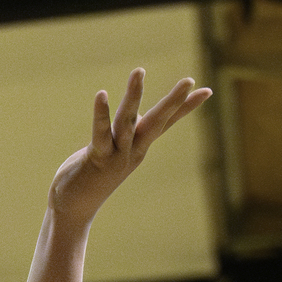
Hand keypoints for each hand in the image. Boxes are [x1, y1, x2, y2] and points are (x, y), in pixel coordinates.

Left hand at [47, 69, 211, 233]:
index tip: (207, 90)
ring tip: (139, 71)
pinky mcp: (97, 159)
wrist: (73, 210)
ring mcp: (116, 156)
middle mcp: (132, 150)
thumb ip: (121, 134)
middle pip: (156, 121)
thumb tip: (129, 118)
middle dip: (173, 101)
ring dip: (134, 96)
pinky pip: (100, 133)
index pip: (166, 123)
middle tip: (189, 80)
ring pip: (128, 122)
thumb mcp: (111, 152)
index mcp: (138, 147)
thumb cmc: (90, 178)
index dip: (185, 107)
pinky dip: (101, 114)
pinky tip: (102, 94)